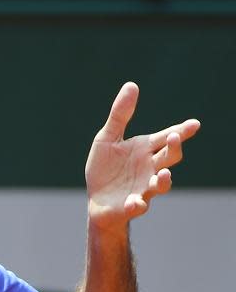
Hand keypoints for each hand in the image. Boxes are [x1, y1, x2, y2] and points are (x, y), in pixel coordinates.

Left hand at [85, 82, 199, 231]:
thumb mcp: (107, 138)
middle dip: (173, 148)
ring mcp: (143, 188)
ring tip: (164, 175)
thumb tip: (132, 85)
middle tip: (173, 138)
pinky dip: (137, 204)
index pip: (165, 138)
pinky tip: (134, 201)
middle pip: (169, 157)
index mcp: (144, 150)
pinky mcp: (131, 205)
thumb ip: (120, 115)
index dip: (180, 131)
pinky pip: (138, 206)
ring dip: (164, 181)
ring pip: (161, 185)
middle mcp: (149, 168)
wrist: (97, 199)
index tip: (194, 124)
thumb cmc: (105, 168)